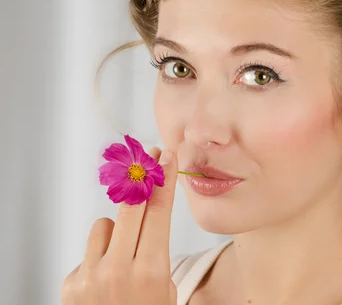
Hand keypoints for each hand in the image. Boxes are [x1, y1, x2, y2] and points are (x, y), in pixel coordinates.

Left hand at [61, 147, 177, 304]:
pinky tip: (103, 279)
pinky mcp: (71, 284)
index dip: (164, 181)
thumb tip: (145, 216)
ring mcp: (91, 276)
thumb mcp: (165, 288)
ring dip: (115, 233)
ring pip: (105, 226)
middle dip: (141, 182)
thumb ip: (155, 253)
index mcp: (151, 270)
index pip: (159, 212)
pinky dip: (97, 258)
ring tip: (122, 257)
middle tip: (147, 163)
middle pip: (130, 207)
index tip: (165, 159)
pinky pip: (88, 251)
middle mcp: (119, 270)